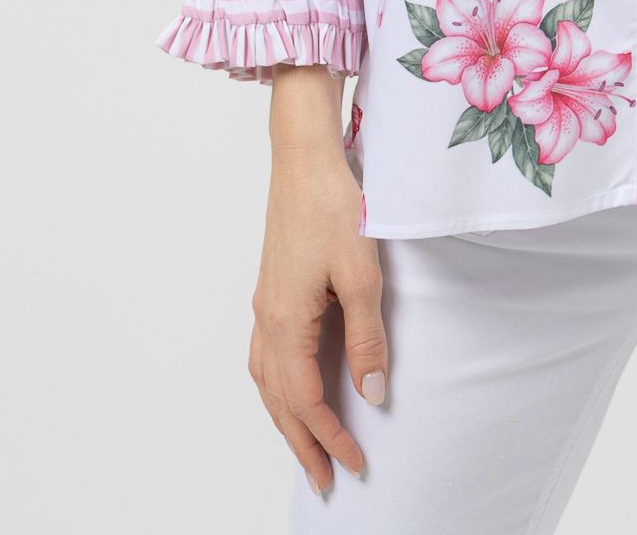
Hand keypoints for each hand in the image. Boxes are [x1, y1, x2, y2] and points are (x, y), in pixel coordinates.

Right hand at [249, 67, 387, 494]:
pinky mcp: (271, 287)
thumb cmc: (334, 206)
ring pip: (268, 380)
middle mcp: (267, 319)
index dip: (331, 436)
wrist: (304, 156)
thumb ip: (367, 339)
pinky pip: (266, 354)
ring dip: (287, 418)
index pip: (307, 400)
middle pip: (280, 400)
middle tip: (325, 480)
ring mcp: (265, 303)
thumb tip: (372, 395)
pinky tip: (293, 385)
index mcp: (286, 323)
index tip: (355, 463)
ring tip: (308, 445)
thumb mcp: (363, 275)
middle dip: (302, 444)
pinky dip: (278, 384)